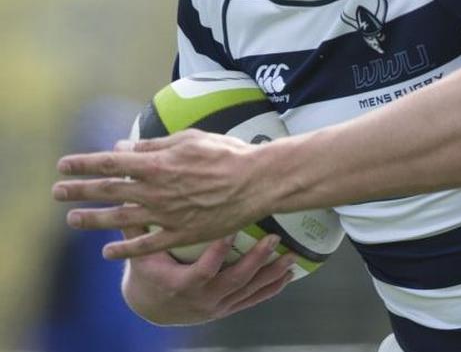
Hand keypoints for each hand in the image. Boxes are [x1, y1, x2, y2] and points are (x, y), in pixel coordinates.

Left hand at [53, 130, 264, 258]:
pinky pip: (146, 244)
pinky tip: (108, 252)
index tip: (64, 165)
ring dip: (92, 219)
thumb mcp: (191, 139)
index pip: (110, 163)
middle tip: (57, 191)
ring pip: (120, 218)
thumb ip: (155, 146)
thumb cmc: (228, 154)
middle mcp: (156, 190)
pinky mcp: (181, 233)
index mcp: (157, 163)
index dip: (84, 164)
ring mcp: (167, 214)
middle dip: (79, 190)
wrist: (258, 181)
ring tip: (72, 220)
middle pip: (108, 190)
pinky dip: (125, 248)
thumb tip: (124, 148)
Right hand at [123, 227, 294, 324]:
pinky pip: (254, 299)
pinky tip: (289, 274)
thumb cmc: (149, 272)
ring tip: (291, 255)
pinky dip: (272, 287)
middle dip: (256, 260)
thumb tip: (127, 193)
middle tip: (274, 238)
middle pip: (234, 281)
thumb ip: (138, 228)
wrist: (154, 306)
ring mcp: (217, 306)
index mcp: (180, 284)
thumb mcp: (141, 254)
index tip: (232, 227)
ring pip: (249, 291)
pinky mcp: (228, 308)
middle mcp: (202, 299)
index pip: (203, 270)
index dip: (218, 251)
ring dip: (272, 273)